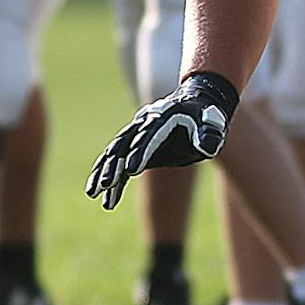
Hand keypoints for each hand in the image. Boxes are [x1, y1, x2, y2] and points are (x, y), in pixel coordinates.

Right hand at [87, 72, 239, 209]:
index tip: (131, 171)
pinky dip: (111, 179)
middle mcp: (144, 125)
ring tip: (93, 193)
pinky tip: (104, 197)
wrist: (195, 106)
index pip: (148, 137)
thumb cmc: (205, 119)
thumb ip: (208, 137)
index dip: (139, 153)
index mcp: (162, 118)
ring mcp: (137, 135)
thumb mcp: (211, 125)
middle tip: (104, 185)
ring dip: (103, 173)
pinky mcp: (136, 147)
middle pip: (124, 145)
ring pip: (115, 154)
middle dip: (113, 165)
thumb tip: (207, 147)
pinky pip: (119, 163)